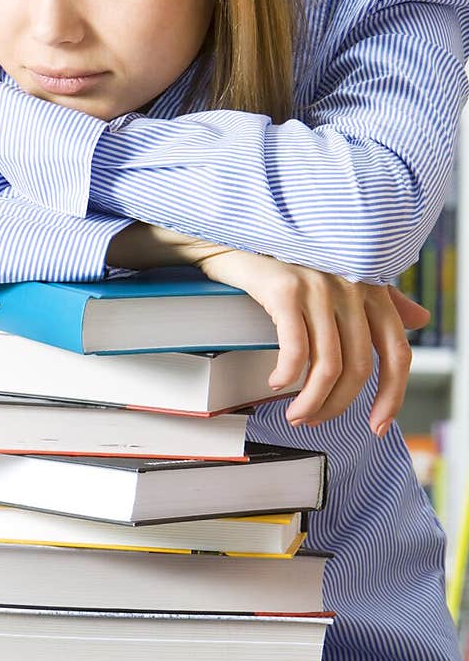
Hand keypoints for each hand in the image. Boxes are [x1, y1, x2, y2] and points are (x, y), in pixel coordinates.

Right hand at [196, 247, 428, 437]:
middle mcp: (351, 286)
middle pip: (358, 368)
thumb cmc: (291, 260)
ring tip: (295, 413)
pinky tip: (276, 382)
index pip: (397, 353)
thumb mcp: (342, 278)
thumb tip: (421, 318)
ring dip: (309, 401)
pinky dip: (286, 375)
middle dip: (336, 406)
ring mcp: (319, 287)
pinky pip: (295, 348)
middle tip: (314, 420)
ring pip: (326, 366)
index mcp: (372, 288)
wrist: (240, 236)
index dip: (391, 396)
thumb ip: (383, 300)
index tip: (376, 425)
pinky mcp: (286, 289)